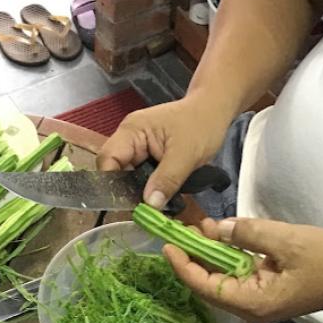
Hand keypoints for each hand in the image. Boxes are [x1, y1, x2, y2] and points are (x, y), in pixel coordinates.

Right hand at [96, 95, 231, 209]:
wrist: (214, 110)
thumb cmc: (202, 125)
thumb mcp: (187, 154)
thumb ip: (168, 179)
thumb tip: (150, 205)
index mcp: (131, 131)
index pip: (108, 160)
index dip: (112, 184)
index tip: (128, 205)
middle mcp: (129, 139)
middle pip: (115, 171)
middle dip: (127, 191)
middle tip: (144, 212)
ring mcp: (138, 148)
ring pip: (128, 177)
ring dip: (139, 192)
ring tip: (153, 208)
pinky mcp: (148, 156)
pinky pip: (141, 176)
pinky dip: (148, 188)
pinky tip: (158, 199)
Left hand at [163, 217, 322, 322]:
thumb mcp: (287, 240)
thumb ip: (248, 233)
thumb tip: (215, 229)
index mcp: (253, 303)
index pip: (205, 286)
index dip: (183, 265)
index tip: (167, 244)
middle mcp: (251, 309)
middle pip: (209, 286)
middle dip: (192, 258)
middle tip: (177, 231)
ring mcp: (259, 302)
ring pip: (222, 280)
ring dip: (207, 256)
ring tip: (192, 230)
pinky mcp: (267, 292)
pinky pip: (237, 276)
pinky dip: (225, 258)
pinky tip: (218, 238)